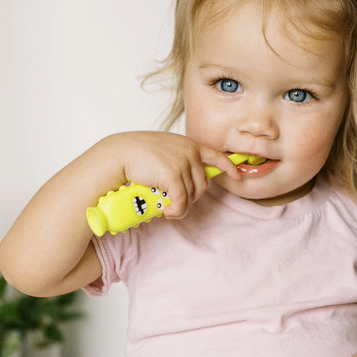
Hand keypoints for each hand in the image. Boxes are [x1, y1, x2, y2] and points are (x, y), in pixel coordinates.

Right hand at [104, 131, 239, 219]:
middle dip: (192, 198)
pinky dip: (176, 211)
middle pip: (202, 184)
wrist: (120, 154)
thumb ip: (178, 161)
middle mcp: (190, 152)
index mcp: (189, 144)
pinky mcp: (173, 175)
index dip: (228, 167)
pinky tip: (168, 213)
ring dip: (182, 207)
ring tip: (169, 209)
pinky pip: (182, 201)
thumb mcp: (164, 150)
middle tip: (176, 203)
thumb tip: (185, 185)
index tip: (237, 175)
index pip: (216, 155)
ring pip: (192, 195)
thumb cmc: (137, 154)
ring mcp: (183, 162)